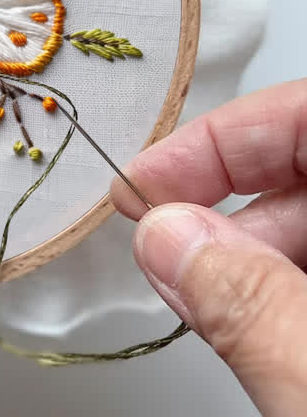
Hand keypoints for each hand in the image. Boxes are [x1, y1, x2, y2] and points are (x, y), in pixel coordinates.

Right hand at [111, 81, 306, 415]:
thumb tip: (166, 237)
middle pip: (303, 162)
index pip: (305, 113)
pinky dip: (272, 287)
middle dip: (220, 201)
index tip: (144, 183)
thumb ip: (251, 307)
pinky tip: (243, 320)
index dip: (219, 137)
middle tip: (159, 245)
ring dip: (242, 253)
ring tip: (197, 299)